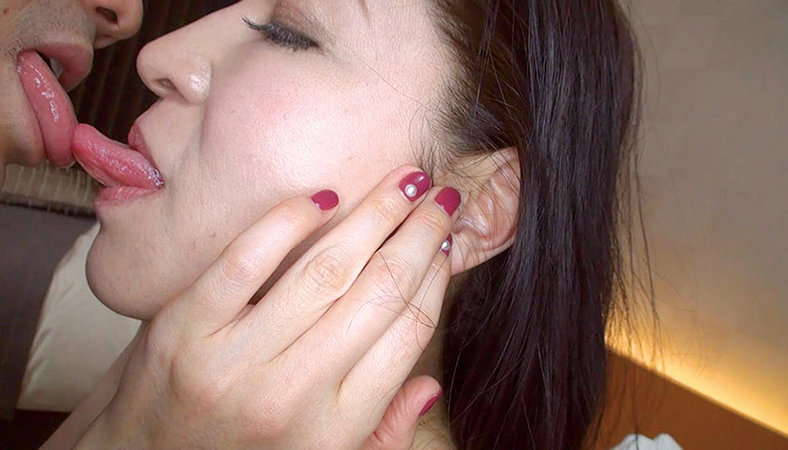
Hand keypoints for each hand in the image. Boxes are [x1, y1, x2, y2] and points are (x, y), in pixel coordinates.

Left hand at [79, 166, 458, 448]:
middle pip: (378, 292)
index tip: (447, 242)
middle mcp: (291, 394)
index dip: (436, 277)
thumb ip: (381, 431)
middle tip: (442, 196)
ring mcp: (234, 359)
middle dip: (419, 234)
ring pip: (325, 269)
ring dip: (374, 216)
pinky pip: (248, 259)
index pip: (408, 333)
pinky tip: (325, 197)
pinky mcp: (185, 327)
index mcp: (335, 427)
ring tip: (403, 182)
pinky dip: (289, 219)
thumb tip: (429, 386)